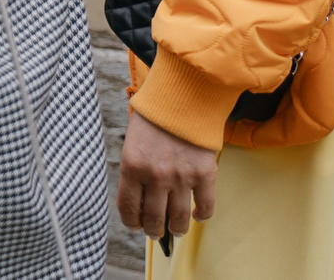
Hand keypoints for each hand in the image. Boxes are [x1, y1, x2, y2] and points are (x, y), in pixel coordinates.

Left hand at [116, 109, 215, 243]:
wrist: (182, 98)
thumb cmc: (153, 119)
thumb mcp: (132, 143)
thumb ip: (134, 170)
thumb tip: (139, 199)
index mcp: (131, 167)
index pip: (129, 208)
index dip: (132, 223)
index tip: (136, 226)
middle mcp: (155, 176)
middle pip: (154, 219)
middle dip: (154, 231)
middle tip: (156, 233)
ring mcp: (181, 178)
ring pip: (178, 219)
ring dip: (177, 229)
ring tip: (176, 229)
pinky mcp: (204, 175)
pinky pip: (205, 207)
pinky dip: (201, 216)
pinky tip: (197, 216)